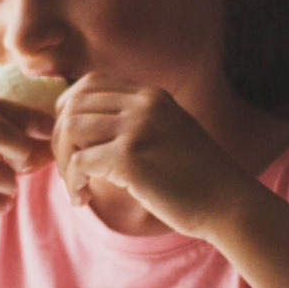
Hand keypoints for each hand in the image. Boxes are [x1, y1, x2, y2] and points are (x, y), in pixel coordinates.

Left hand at [52, 78, 258, 237]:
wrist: (229, 204)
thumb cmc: (198, 179)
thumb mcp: (170, 134)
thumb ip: (137, 124)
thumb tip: (83, 129)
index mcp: (152, 96)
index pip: (90, 84)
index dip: (68, 109)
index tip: (70, 141)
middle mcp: (143, 104)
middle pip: (73, 104)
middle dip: (59, 138)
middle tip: (68, 170)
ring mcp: (137, 128)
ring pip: (70, 130)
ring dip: (63, 162)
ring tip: (76, 187)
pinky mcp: (129, 157)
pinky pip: (78, 163)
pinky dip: (73, 184)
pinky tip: (83, 200)